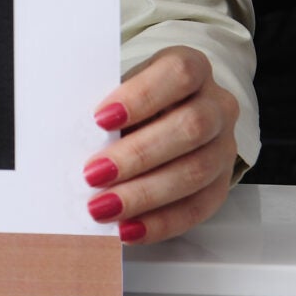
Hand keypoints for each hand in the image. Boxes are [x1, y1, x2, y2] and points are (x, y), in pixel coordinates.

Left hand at [82, 45, 239, 243]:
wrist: (167, 110)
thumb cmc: (134, 97)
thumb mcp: (121, 87)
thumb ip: (106, 108)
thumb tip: (70, 136)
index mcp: (192, 66)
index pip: (178, 75)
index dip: (141, 97)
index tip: (100, 120)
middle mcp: (217, 104)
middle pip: (190, 127)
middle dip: (138, 155)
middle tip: (93, 174)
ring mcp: (224, 145)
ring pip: (196, 171)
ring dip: (145, 195)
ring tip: (103, 208)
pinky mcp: (221, 182)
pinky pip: (199, 208)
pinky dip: (161, 222)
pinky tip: (129, 228)